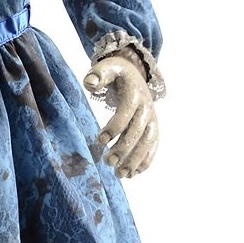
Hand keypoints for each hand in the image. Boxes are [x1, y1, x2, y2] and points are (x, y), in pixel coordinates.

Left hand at [83, 54, 157, 176]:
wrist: (134, 73)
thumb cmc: (116, 73)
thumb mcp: (106, 68)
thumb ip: (97, 74)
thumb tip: (90, 83)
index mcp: (134, 93)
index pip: (126, 113)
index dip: (114, 127)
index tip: (100, 140)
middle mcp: (147, 107)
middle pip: (138, 131)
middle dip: (124, 148)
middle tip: (108, 161)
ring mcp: (152, 119)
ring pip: (148, 142)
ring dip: (135, 160)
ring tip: (119, 174)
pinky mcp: (153, 128)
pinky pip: (153, 147)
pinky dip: (145, 162)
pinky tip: (132, 174)